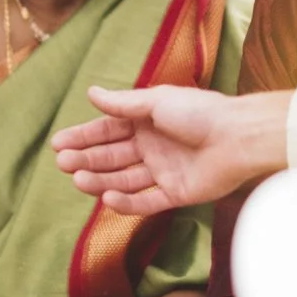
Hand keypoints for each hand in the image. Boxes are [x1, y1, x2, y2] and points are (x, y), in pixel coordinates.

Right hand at [53, 87, 287, 214]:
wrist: (239, 137)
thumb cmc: (200, 112)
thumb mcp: (156, 102)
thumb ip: (122, 103)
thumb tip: (91, 92)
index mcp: (146, 122)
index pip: (107, 131)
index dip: (83, 137)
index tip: (58, 144)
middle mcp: (152, 147)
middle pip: (112, 157)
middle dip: (86, 160)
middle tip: (63, 164)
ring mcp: (163, 171)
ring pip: (124, 180)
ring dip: (100, 180)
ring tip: (79, 180)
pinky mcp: (176, 194)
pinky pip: (146, 202)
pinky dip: (126, 203)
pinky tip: (107, 198)